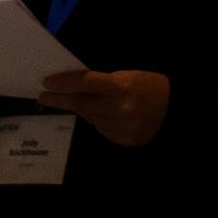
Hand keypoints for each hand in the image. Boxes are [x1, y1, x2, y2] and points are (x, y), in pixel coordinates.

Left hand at [37, 68, 170, 147]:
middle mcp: (118, 109)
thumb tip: (75, 86)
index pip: (85, 83)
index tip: (47, 83)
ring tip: (93, 101)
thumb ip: (103, 82)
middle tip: (44, 97)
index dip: (64, 83)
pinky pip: (101, 128)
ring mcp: (119, 128)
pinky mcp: (121, 140)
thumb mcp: (128, 76)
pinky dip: (100, 120)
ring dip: (85, 109)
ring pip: (89, 118)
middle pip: (80, 104)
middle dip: (60, 100)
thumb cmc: (149, 87)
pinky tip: (109, 114)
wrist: (173, 112)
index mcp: (121, 88)